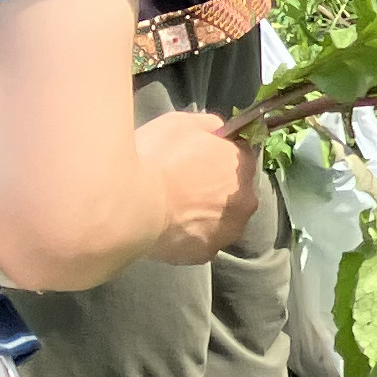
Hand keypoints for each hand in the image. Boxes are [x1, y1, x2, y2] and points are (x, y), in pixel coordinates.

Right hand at [138, 112, 259, 264]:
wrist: (131, 204)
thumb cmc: (156, 158)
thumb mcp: (181, 123)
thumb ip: (208, 125)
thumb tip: (218, 130)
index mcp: (243, 164)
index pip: (240, 157)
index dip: (218, 157)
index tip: (197, 160)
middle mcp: (246, 199)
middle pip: (234, 191)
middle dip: (215, 188)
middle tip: (182, 186)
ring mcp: (228, 230)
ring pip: (221, 219)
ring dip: (205, 214)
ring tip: (174, 210)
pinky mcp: (206, 253)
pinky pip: (201, 241)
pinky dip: (189, 236)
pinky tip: (169, 228)